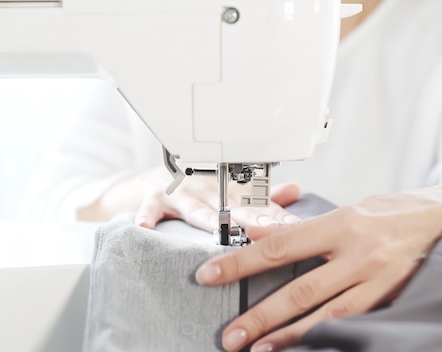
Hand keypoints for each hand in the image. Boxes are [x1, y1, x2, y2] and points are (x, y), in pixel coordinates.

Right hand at [135, 167, 301, 231]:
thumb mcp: (230, 190)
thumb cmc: (199, 190)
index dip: (276, 216)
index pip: (258, 205)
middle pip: (232, 206)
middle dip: (250, 218)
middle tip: (268, 229)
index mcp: (230, 190)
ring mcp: (182, 194)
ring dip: (208, 219)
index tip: (294, 227)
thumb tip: (295, 190)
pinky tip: (146, 227)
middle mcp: (209, 190)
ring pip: (197, 208)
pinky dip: (147, 216)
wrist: (155, 179)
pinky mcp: (155, 198)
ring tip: (219, 229)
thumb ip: (261, 195)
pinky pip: (151, 208)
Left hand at [195, 185, 441, 351]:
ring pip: (327, 317)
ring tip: (259, 350)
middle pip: (301, 289)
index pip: (280, 244)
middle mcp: (359, 254)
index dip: (242, 262)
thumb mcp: (346, 208)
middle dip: (261, 315)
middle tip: (231, 334)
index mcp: (342, 223)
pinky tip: (305, 347)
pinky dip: (325, 338)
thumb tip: (256, 229)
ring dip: (290, 337)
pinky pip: (353, 325)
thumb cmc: (395, 212)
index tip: (211, 274)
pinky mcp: (391, 300)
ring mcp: (377, 281)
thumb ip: (301, 224)